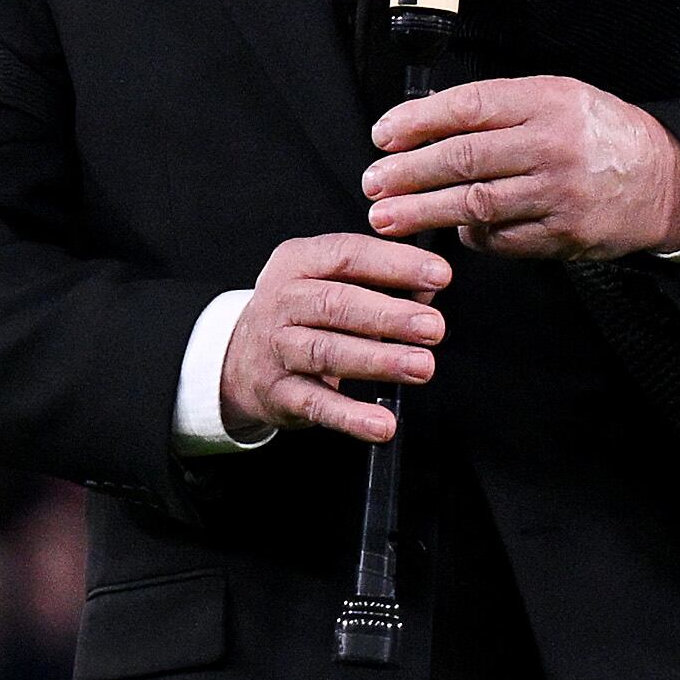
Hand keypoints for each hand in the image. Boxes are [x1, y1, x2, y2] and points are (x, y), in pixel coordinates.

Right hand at [219, 232, 450, 444]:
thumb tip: (427, 291)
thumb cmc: (304, 313)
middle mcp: (282, 301)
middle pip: (336, 304)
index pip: (348, 255)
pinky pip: (317, 404)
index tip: (440, 275)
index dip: (395, 264)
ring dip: (378, 361)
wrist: (240, 359)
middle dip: (390, 316)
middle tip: (434, 327)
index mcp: (298, 262)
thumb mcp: (331, 282)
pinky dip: (351, 417)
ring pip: (327, 352)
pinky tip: (382, 424)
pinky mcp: (278, 393)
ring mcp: (276, 349)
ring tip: (421, 367)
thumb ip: (380, 281)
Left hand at [366, 75, 679, 259]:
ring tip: (386, 217)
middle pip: (464, 159)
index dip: (417, 122)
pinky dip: (471, 235)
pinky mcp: (564, 235)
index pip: (468, 107)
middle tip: (372, 183)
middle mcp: (554, 145)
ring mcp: (560, 194)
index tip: (382, 136)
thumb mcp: (559, 98)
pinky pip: (501, 238)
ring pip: (475, 204)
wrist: (666, 181)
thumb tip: (425, 124)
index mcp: (549, 101)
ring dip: (422, 212)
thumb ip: (502, 108)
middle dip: (408, 174)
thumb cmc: (601, 134)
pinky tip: (452, 230)